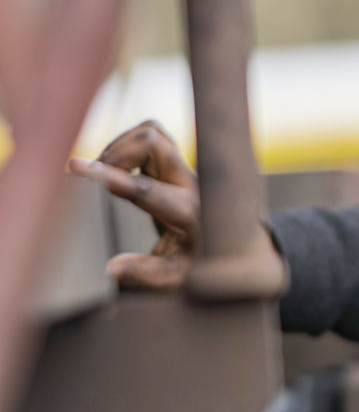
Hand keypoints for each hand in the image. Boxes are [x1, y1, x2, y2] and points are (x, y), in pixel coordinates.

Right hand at [69, 120, 199, 290]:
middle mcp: (191, 184)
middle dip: (115, 153)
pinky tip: (116, 167)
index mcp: (189, 213)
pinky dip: (128, 144)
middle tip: (92, 177)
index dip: (111, 177)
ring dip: (121, 146)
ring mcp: (185, 170)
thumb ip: (146, 273)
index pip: (146, 190)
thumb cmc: (201, 264)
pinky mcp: (178, 164)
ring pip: (152, 133)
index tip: (76, 167)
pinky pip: (152, 138)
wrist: (230, 251)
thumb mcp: (176, 278)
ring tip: (102, 172)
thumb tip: (112, 269)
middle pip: (153, 142)